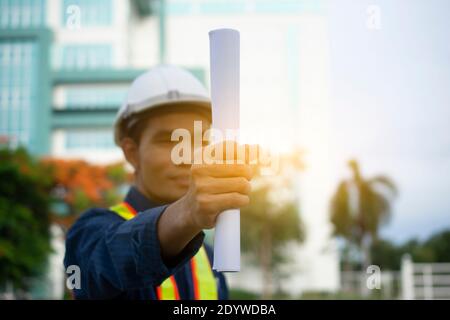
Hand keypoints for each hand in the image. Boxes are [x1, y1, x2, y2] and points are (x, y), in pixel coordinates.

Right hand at [158, 141, 256, 261]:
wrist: (190, 211)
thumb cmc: (210, 186)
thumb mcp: (218, 168)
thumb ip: (236, 156)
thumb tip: (257, 148)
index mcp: (201, 157)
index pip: (231, 146)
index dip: (244, 154)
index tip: (244, 163)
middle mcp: (199, 170)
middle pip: (241, 167)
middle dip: (247, 176)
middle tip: (242, 182)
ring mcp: (201, 187)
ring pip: (242, 184)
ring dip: (246, 191)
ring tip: (238, 193)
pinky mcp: (206, 204)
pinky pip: (237, 199)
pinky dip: (243, 201)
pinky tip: (238, 202)